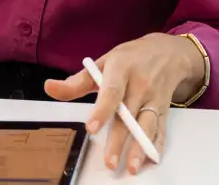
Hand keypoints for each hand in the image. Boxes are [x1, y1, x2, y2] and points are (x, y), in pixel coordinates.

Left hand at [43, 33, 205, 174]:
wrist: (168, 52)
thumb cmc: (130, 58)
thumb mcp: (104, 61)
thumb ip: (77, 81)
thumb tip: (49, 88)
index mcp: (121, 69)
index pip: (111, 92)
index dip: (102, 111)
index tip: (91, 128)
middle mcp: (140, 85)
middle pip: (128, 115)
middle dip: (119, 140)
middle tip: (109, 161)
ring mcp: (154, 98)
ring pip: (148, 125)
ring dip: (140, 147)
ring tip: (131, 166)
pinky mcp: (164, 109)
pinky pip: (161, 129)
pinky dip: (157, 146)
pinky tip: (149, 159)